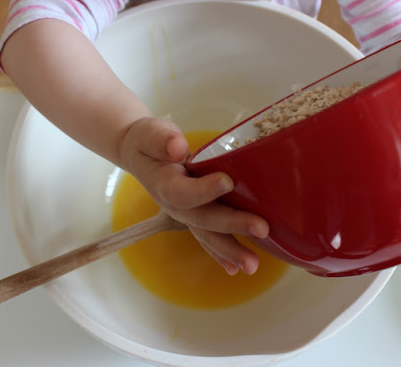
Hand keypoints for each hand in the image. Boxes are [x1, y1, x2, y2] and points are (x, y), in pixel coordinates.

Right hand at [119, 117, 269, 274]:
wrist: (139, 154)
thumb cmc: (149, 140)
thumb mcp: (150, 132)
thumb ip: (162, 139)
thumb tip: (177, 147)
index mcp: (164, 184)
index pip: (183, 192)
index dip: (204, 190)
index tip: (228, 181)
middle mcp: (174, 205)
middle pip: (203, 219)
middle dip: (232, 225)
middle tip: (261, 229)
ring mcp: (184, 214)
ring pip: (208, 235)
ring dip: (231, 250)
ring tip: (253, 265)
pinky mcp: (194, 216)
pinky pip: (208, 238)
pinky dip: (222, 253)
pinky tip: (237, 268)